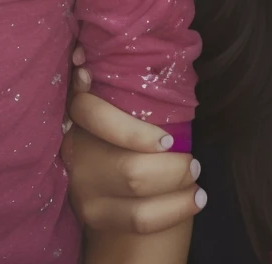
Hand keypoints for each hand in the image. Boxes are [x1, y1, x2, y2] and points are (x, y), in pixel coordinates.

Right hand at [62, 50, 201, 235]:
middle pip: (128, 167)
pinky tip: (195, 200)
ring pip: (135, 192)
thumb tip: (160, 53)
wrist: (105, 183)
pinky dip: (174, 210)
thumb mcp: (123, 100)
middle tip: (195, 162)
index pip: (93, 116)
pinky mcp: (91, 214)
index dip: (132, 131)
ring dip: (177, 187)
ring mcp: (80, 185)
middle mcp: (73, 150)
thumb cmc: (126, 128)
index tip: (169, 141)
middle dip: (173, 168)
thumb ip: (130, 84)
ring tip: (198, 181)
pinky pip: (139, 219)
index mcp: (78, 111)